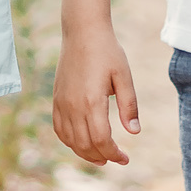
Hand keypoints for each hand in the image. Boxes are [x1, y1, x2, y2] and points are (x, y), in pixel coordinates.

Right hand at [51, 26, 139, 166]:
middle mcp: (73, 106)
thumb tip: (134, 132)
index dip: (114, 154)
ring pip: (71, 140)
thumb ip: (129, 106)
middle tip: (117, 158)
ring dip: (85, 153)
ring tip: (101, 157)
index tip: (125, 158)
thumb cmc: (107, 52)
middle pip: (85, 145)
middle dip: (102, 157)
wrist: (82, 32)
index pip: (101, 141)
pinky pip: (59, 129)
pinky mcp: (56, 99)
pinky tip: (81, 143)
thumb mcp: (124, 76)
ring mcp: (62, 103)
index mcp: (92, 102)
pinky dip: (70, 142)